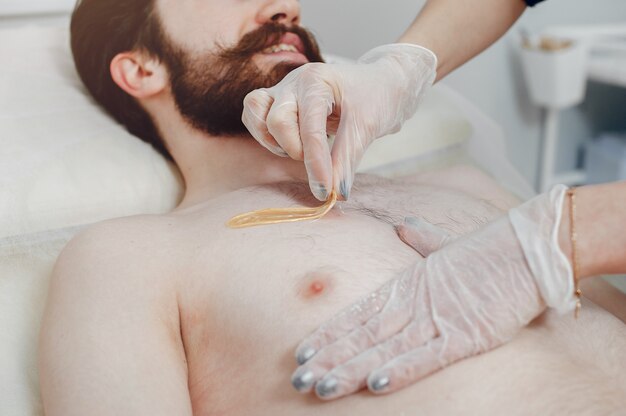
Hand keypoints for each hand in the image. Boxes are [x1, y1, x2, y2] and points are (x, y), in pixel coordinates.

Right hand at [242, 44, 436, 200]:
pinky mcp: (276, 101)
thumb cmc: (375, 99)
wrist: (380, 83)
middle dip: (296, 150)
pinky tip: (290, 145)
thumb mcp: (367, 127)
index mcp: (318, 81)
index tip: (325, 192)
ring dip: (276, 143)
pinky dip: (266, 136)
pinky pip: (253, 115)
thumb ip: (347, 160)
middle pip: (277, 121)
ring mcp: (283, 89)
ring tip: (304, 151)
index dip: (316, 164)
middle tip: (320, 163)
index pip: (310, 128)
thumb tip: (336, 194)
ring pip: (257, 115)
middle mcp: (295, 82)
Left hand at [290, 186, 575, 399]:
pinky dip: (399, 370)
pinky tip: (374, 383)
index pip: (359, 314)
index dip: (329, 335)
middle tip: (298, 378)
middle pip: (362, 335)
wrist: (527, 247)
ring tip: (321, 386)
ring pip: (384, 349)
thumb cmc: (489, 250)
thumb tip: (404, 225)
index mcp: (407, 284)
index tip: (303, 352)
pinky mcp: (465, 335)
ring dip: (351, 369)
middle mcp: (413, 302)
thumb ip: (422, 239)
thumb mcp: (447, 246)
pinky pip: (426, 357)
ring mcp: (437, 319)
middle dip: (328, 359)